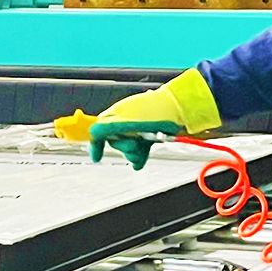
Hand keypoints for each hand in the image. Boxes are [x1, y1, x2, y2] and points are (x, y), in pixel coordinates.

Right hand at [85, 68, 221, 169]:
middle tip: (135, 144)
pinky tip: (141, 161)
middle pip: (116, 142)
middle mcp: (125, 120)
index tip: (97, 157)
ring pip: (128, 147)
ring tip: (142, 152)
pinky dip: (139, 156)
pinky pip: (140, 149)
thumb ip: (104, 128)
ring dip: (133, 153)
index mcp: (116, 114)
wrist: (178, 109)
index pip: (100, 131)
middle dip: (124, 147)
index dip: (97, 144)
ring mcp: (137, 128)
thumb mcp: (122, 120)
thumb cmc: (152, 111)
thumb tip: (93, 135)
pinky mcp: (149, 133)